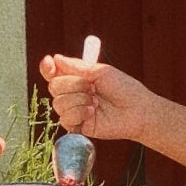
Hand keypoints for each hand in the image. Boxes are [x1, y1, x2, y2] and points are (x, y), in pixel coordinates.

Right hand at [39, 52, 153, 141]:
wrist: (137, 111)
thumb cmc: (124, 89)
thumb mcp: (100, 72)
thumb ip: (77, 67)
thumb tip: (56, 58)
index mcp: (77, 78)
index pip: (53, 72)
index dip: (47, 68)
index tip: (49, 62)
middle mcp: (73, 94)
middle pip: (54, 86)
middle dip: (72, 84)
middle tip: (92, 87)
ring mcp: (74, 110)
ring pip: (58, 103)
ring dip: (79, 100)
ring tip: (96, 102)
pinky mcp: (77, 126)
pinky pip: (65, 119)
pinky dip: (79, 113)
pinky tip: (93, 112)